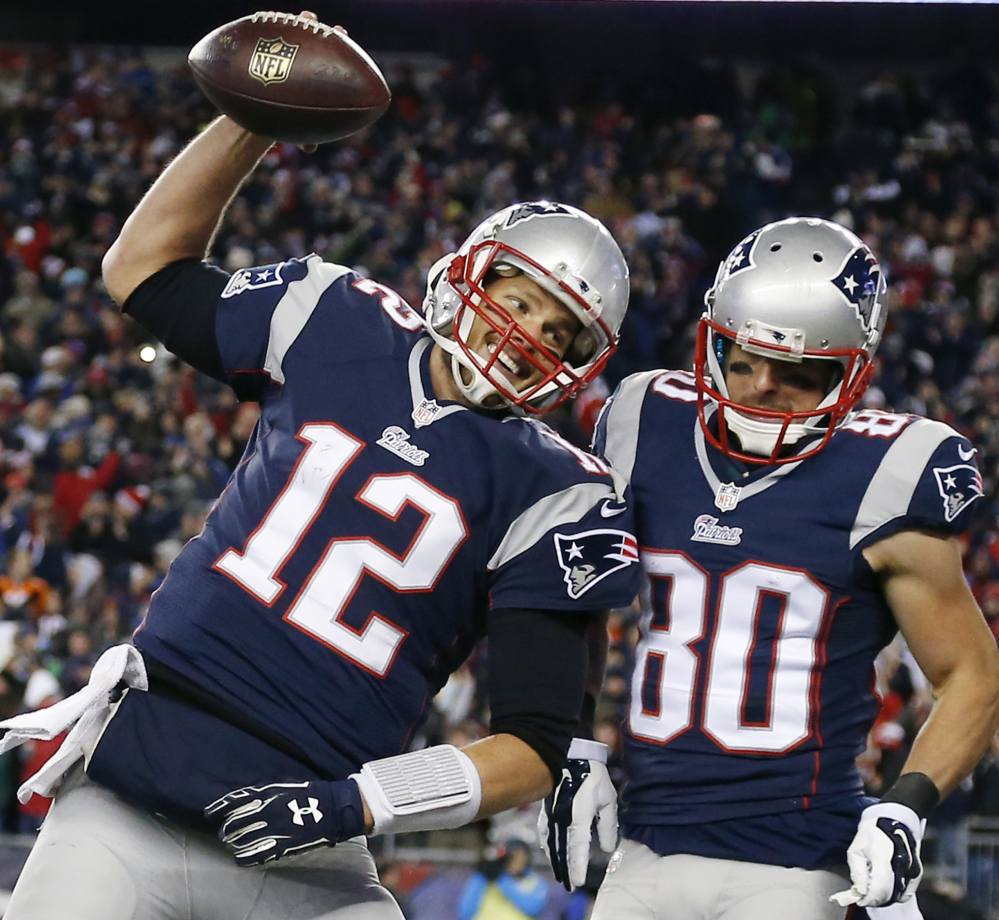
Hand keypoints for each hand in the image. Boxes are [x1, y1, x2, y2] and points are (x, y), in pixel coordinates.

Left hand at [205, 779, 364, 866]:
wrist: (331, 808)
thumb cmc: (308, 793)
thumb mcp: (283, 785)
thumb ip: (261, 792)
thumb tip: (242, 800)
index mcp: (266, 793)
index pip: (233, 802)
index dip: (217, 809)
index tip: (208, 814)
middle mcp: (265, 812)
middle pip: (233, 825)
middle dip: (226, 830)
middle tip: (225, 833)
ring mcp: (272, 830)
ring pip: (240, 842)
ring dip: (233, 844)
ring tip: (233, 845)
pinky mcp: (280, 846)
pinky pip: (254, 856)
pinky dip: (243, 858)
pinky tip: (240, 858)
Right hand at [538, 740, 617, 891]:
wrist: (569, 753)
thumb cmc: (592, 774)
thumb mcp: (608, 798)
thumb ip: (608, 825)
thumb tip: (606, 848)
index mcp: (578, 814)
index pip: (578, 846)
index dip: (578, 865)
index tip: (579, 881)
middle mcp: (562, 816)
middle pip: (562, 849)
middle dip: (565, 869)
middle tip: (569, 885)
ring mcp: (552, 812)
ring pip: (551, 842)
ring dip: (555, 859)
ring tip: (560, 873)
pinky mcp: (547, 807)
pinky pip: (545, 830)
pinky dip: (547, 844)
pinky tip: (549, 850)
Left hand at [830, 802, 924, 907]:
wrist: (894, 819)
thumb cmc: (872, 833)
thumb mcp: (856, 849)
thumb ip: (857, 872)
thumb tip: (860, 892)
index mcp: (883, 857)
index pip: (879, 889)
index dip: (869, 899)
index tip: (860, 900)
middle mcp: (901, 865)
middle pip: (890, 896)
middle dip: (876, 900)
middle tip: (865, 897)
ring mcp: (911, 869)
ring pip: (899, 896)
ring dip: (886, 897)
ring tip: (873, 889)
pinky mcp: (917, 872)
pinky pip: (907, 892)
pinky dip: (896, 893)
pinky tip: (886, 884)